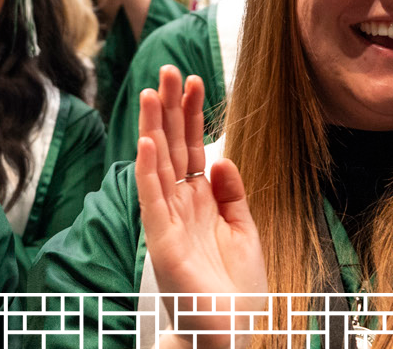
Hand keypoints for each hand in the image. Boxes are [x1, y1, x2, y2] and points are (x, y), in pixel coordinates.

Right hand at [136, 66, 266, 348]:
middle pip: (173, 149)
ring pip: (158, 166)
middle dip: (171, 109)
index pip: (192, 150)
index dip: (192, 115)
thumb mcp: (244, 232)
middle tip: (168, 70)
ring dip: (154, 129)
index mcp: (200, 204)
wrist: (231, 332)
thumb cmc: (236, 291)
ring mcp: (168, 223)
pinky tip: (148, 143)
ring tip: (152, 93)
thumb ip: (233, 194)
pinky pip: (153, 200)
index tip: (195, 81)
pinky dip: (148, 171)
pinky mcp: (162, 242)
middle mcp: (180, 208)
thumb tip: (222, 156)